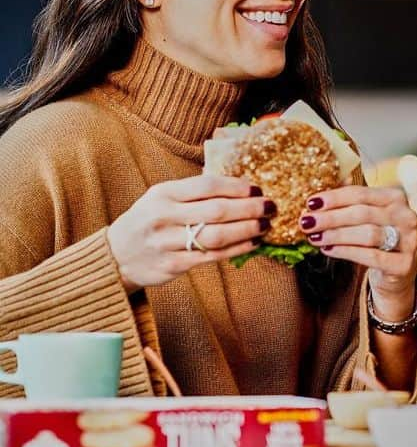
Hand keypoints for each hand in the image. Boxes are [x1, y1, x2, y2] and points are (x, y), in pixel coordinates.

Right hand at [107, 175, 273, 293]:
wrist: (115, 255)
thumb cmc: (149, 220)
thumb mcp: (161, 197)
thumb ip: (193, 190)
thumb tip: (237, 181)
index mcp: (163, 194)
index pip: (206, 186)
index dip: (236, 186)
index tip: (257, 187)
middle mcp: (163, 217)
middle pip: (216, 211)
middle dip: (249, 208)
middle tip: (271, 206)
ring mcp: (167, 243)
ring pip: (216, 236)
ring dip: (247, 230)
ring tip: (265, 225)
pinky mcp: (172, 266)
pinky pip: (212, 257)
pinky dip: (237, 250)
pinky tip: (252, 243)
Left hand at [299, 185, 416, 321]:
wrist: (396, 271)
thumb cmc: (375, 238)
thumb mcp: (365, 216)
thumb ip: (348, 201)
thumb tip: (319, 192)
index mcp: (395, 197)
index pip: (361, 193)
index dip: (334, 198)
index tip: (310, 203)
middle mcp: (406, 215)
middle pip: (362, 213)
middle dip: (330, 218)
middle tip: (306, 223)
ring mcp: (408, 240)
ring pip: (368, 234)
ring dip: (337, 236)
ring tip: (315, 238)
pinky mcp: (404, 264)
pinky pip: (372, 256)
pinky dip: (347, 252)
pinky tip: (329, 250)